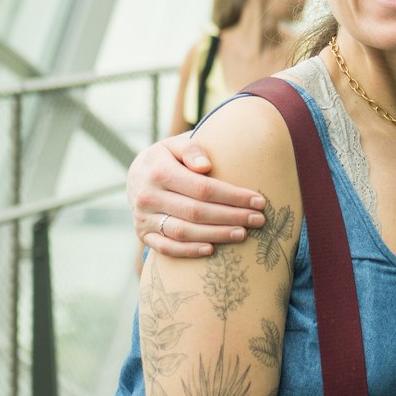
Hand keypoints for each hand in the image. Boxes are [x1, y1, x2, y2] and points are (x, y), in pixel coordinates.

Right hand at [132, 135, 264, 259]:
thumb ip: (192, 149)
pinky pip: (165, 247)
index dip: (233, 196)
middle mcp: (147, 196)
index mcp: (158, 171)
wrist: (136, 174)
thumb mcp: (176, 144)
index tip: (258, 201)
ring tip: (243, 234)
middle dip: (231, 217)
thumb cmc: (168, 157)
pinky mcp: (142, 233)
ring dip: (215, 235)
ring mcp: (143, 217)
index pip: (202, 188)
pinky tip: (211, 250)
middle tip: (258, 219)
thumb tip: (206, 166)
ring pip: (182, 231)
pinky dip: (188, 251)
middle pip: (196, 212)